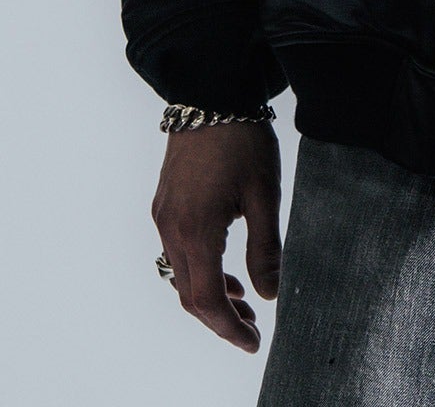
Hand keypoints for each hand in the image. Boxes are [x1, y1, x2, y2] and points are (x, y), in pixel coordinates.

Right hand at [150, 121, 282, 351]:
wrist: (209, 92)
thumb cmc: (242, 140)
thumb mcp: (264, 194)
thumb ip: (267, 249)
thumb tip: (271, 295)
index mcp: (197, 231)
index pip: (207, 301)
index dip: (229, 329)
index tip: (254, 342)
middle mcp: (171, 229)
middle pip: (189, 296)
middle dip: (220, 320)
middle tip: (253, 330)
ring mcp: (163, 216)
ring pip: (180, 276)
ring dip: (209, 296)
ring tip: (244, 301)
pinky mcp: (163, 204)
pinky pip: (175, 252)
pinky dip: (199, 271)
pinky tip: (225, 268)